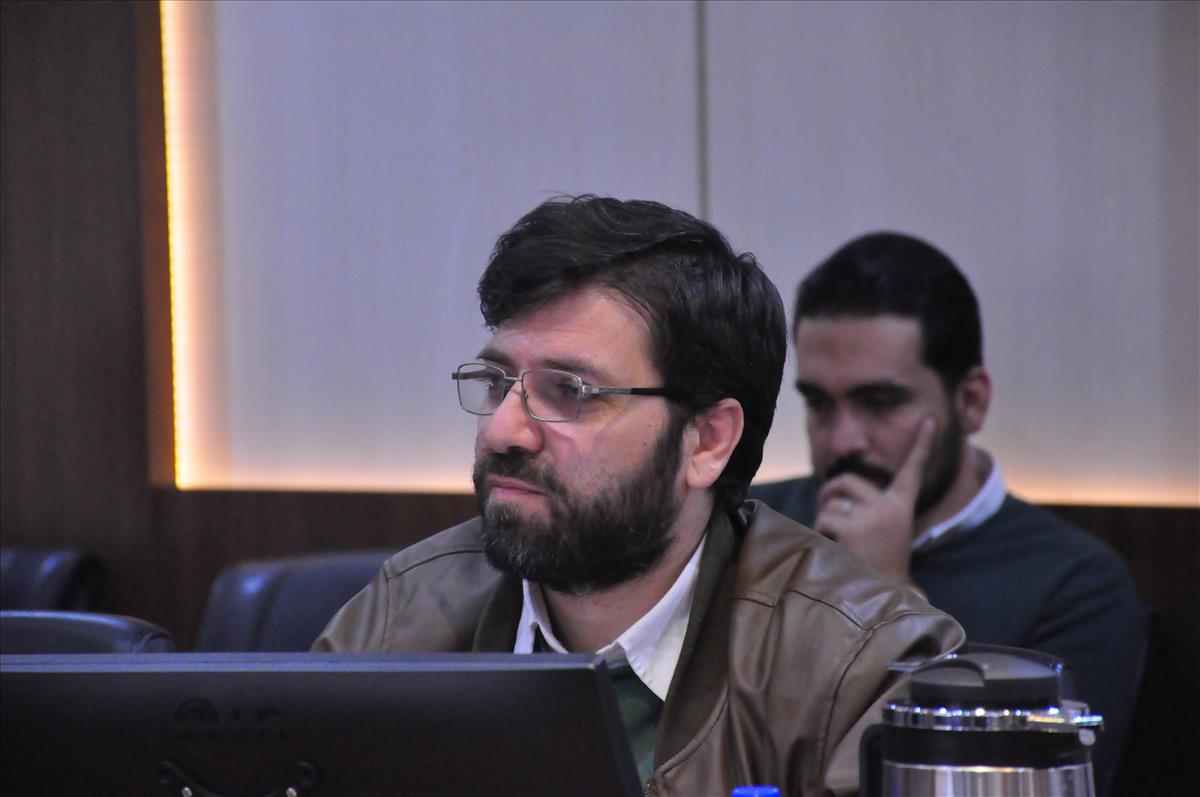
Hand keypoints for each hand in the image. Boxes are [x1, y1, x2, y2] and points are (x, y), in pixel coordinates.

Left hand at [814, 418, 935, 583]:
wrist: (883, 597)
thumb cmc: (878, 565)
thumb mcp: (882, 531)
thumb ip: (867, 508)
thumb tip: (834, 490)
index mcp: (901, 506)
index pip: (911, 470)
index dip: (921, 444)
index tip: (929, 419)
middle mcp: (889, 506)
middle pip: (846, 481)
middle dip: (829, 492)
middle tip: (827, 511)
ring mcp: (871, 515)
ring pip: (831, 502)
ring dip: (826, 520)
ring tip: (840, 544)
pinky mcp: (852, 527)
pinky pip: (823, 519)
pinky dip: (821, 535)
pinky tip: (837, 552)